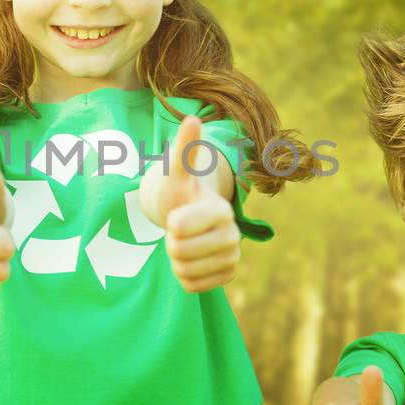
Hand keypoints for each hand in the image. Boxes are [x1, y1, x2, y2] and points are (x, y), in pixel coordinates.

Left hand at [154, 116, 239, 292]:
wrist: (190, 216)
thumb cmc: (181, 191)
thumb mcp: (178, 171)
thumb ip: (184, 149)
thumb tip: (191, 119)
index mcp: (221, 210)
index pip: (179, 227)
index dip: (171, 223)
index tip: (175, 216)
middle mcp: (233, 235)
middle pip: (179, 251)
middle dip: (171, 242)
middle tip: (178, 230)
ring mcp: (232, 258)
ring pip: (184, 271)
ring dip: (176, 259)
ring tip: (184, 242)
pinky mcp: (226, 277)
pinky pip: (190, 286)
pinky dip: (184, 276)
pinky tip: (191, 259)